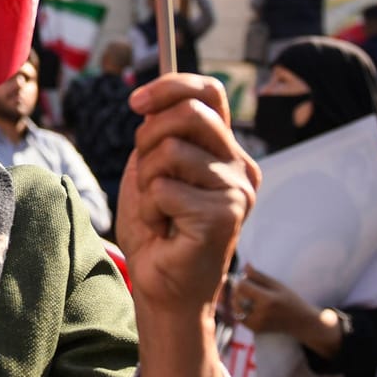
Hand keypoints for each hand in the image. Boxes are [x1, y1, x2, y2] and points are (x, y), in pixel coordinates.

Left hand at [118, 74, 260, 317]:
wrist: (163, 290)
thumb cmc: (157, 232)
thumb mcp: (151, 171)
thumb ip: (158, 136)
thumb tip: (149, 100)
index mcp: (226, 153)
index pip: (210, 92)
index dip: (171, 86)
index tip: (136, 101)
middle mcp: (240, 168)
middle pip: (189, 112)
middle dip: (148, 137)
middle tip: (144, 173)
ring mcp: (236, 192)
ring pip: (170, 150)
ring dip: (146, 180)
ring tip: (157, 209)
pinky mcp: (223, 216)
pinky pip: (164, 188)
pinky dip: (150, 208)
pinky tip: (164, 229)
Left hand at [233, 267, 316, 337]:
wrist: (300, 322)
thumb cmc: (290, 300)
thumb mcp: (277, 285)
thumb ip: (259, 276)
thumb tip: (245, 265)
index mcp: (267, 300)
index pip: (242, 287)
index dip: (241, 280)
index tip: (245, 279)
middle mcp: (261, 313)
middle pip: (236, 298)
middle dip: (237, 290)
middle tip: (246, 286)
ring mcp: (257, 324)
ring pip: (236, 309)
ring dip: (237, 301)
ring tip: (246, 295)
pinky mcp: (256, 329)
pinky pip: (240, 318)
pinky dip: (240, 311)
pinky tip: (248, 306)